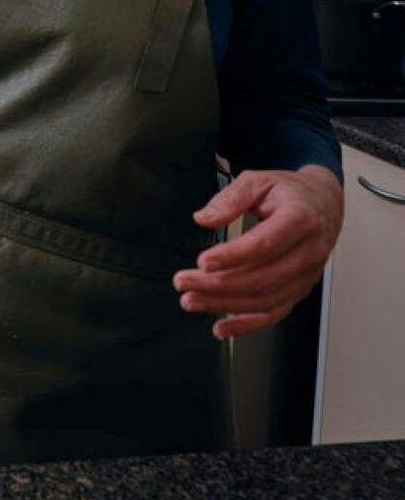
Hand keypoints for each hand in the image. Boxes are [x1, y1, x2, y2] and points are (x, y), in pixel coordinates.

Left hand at [173, 166, 343, 338]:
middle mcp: (308, 252)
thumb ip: (230, 197)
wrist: (323, 204)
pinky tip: (221, 327)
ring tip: (191, 301)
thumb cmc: (289, 192)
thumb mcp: (259, 180)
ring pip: (265, 299)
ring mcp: (306, 275)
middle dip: (218, 285)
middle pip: (262, 278)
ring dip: (226, 305)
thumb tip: (203, 218)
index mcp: (300, 220)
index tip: (202, 261)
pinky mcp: (300, 289)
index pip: (265, 245)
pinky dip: (247, 324)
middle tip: (184, 282)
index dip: (233, 256)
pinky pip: (275, 312)